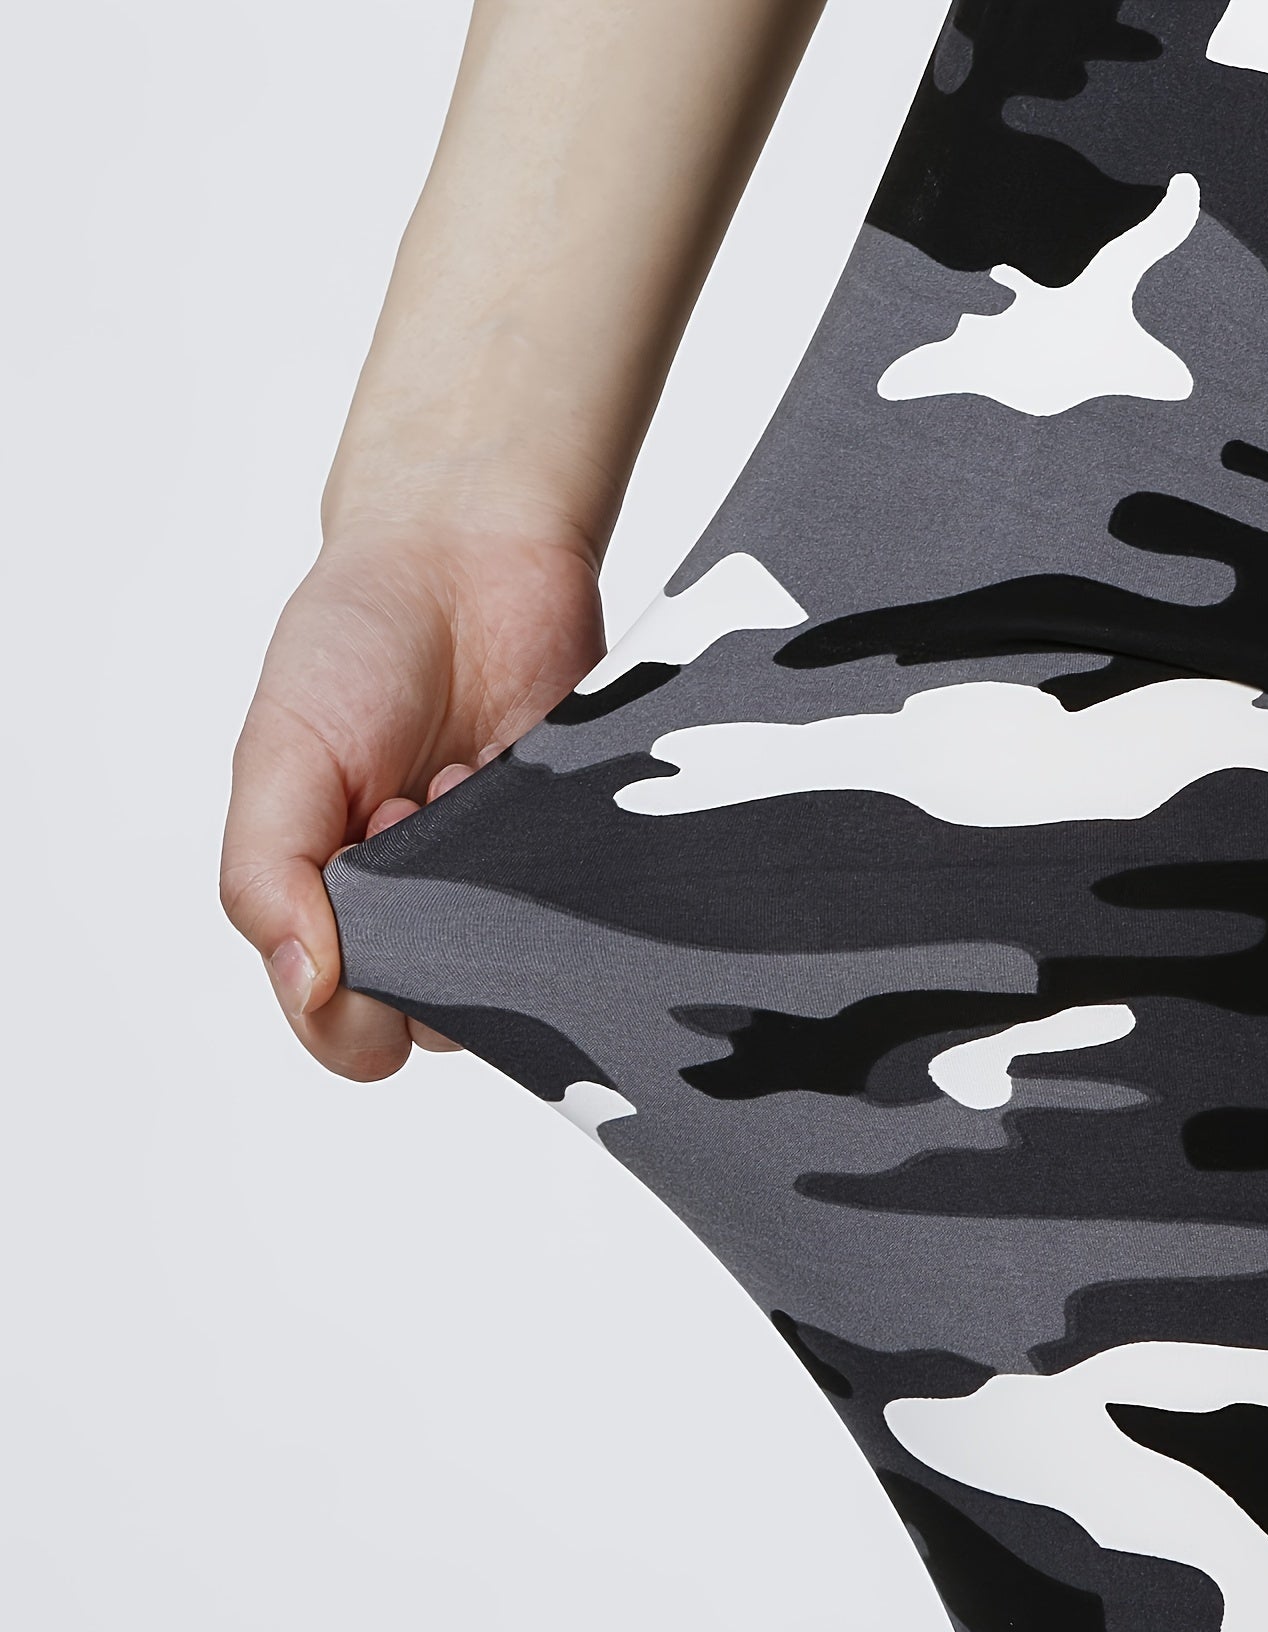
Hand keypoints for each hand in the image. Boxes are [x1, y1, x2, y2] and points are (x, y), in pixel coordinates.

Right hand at [220, 523, 605, 1079]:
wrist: (463, 547)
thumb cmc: (354, 648)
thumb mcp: (275, 760)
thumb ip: (265, 882)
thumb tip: (305, 988)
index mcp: (335, 911)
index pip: (351, 1033)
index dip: (357, 991)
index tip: (353, 876)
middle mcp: (427, 915)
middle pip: (445, 1018)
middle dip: (430, 925)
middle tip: (405, 811)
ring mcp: (510, 888)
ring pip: (522, 974)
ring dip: (492, 889)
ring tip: (457, 776)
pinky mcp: (581, 849)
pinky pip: (587, 905)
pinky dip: (550, 848)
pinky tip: (512, 767)